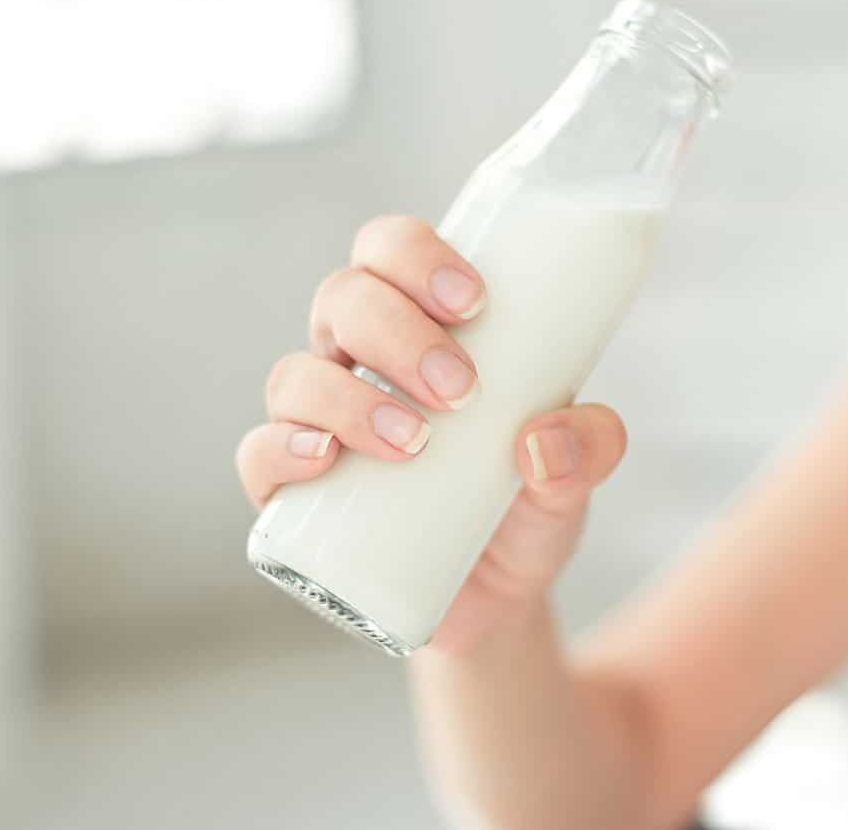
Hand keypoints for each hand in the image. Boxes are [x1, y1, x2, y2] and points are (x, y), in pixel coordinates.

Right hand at [235, 215, 627, 652]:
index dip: (415, 255)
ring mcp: (317, 423)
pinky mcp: (292, 494)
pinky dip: (282, 448)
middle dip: (398, 332)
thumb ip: (589, 447)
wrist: (496, 599)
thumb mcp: (576, 474)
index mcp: (417, 322)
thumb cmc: (525, 505)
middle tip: (460, 388)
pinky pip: (258, 455)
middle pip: (342, 299)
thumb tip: (540, 441)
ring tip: (415, 441)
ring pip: (296, 374)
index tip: (475, 301)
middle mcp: (355, 358)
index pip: (387, 249)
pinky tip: (323, 458)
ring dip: (349, 397)